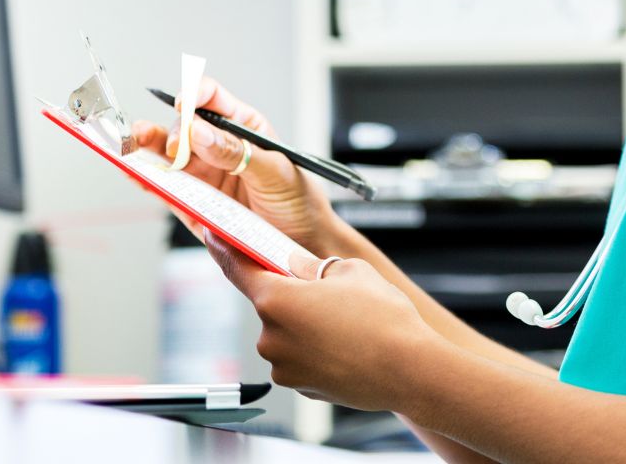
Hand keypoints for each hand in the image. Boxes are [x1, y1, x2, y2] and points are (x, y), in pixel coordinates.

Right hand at [130, 76, 345, 253]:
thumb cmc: (299, 201)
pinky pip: (165, 189)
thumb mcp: (275, 171)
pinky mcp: (192, 205)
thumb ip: (237, 151)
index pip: (212, 99)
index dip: (194, 95)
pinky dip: (146, 180)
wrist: (304, 246)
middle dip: (175, 132)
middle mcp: (218, 147)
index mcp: (243, 127)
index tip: (185, 103)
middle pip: (184, 126)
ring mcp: (203, 175)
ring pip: (167, 155)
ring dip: (147, 148)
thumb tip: (199, 131)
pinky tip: (133, 172)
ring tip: (131, 145)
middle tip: (177, 147)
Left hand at [206, 235, 446, 411]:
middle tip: (326, 293)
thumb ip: (314, 266)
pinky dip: (314, 352)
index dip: (224, 250)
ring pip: (286, 335)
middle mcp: (271, 336)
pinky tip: (345, 348)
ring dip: (305, 326)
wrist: (410, 370)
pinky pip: (299, 360)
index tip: (214, 239)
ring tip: (346, 325)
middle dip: (291, 296)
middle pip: (270, 305)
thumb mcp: (350, 271)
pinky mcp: (299, 387)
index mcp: (276, 300)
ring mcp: (283, 366)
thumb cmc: (383, 319)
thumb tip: (297, 267)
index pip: (237, 269)